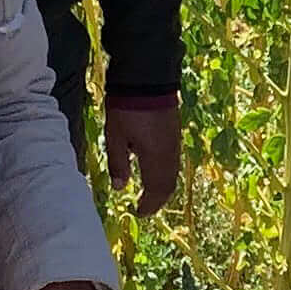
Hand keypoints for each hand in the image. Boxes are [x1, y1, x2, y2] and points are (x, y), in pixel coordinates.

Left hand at [99, 98, 181, 212]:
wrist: (148, 77)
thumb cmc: (127, 107)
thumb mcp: (115, 136)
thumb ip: (118, 163)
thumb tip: (119, 187)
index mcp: (155, 157)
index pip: (156, 190)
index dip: (149, 205)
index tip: (139, 212)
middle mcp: (170, 153)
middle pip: (168, 184)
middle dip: (158, 199)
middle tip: (146, 207)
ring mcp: (174, 142)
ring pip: (173, 173)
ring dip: (162, 187)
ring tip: (150, 193)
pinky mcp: (174, 132)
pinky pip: (173, 161)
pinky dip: (165, 172)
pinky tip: (155, 170)